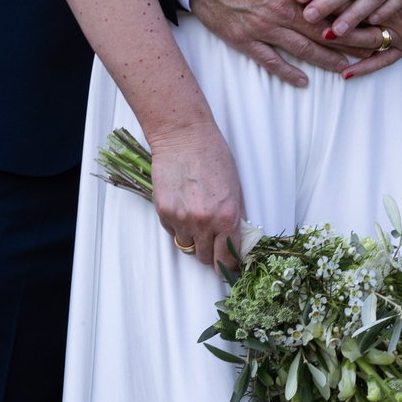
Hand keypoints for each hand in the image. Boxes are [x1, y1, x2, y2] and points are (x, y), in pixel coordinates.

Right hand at [147, 119, 245, 270]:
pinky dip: (178, 226)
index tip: (228, 265)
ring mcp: (182, 218)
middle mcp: (204, 221)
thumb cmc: (213, 155)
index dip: (228, 265)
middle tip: (213, 242)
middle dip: (211, 254)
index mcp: (228, 216)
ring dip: (193, 238)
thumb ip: (236, 216)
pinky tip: (183, 206)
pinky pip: (172, 231)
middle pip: (206, 258)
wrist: (184, 136)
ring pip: (187, 246)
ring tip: (196, 216)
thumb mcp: (235, 187)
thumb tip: (237, 239)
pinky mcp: (164, 211)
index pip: (228, 258)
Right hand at [188, 0, 359, 85]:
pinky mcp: (243, 39)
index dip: (358, 17)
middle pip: (325, 33)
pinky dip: (287, 73)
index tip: (378, 24)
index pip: (334, 7)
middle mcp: (281, 11)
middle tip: (376, 50)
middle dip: (353, 42)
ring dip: (328, 60)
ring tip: (349, 67)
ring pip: (302, 50)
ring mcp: (262, 28)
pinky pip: (269, 61)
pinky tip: (303, 82)